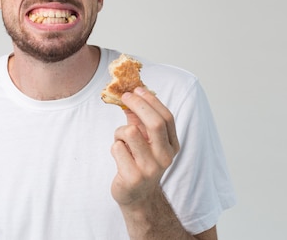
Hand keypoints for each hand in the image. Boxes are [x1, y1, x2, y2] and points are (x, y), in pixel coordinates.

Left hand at [110, 87, 179, 207]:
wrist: (137, 196)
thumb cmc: (140, 161)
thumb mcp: (145, 140)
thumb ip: (139, 119)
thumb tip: (131, 94)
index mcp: (172, 146)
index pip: (166, 118)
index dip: (151, 101)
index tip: (138, 89)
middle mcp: (165, 157)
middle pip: (154, 123)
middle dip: (138, 105)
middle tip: (125, 96)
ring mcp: (150, 168)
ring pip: (130, 132)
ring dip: (120, 131)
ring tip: (122, 141)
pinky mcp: (133, 177)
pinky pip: (117, 147)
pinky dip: (114, 147)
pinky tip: (120, 157)